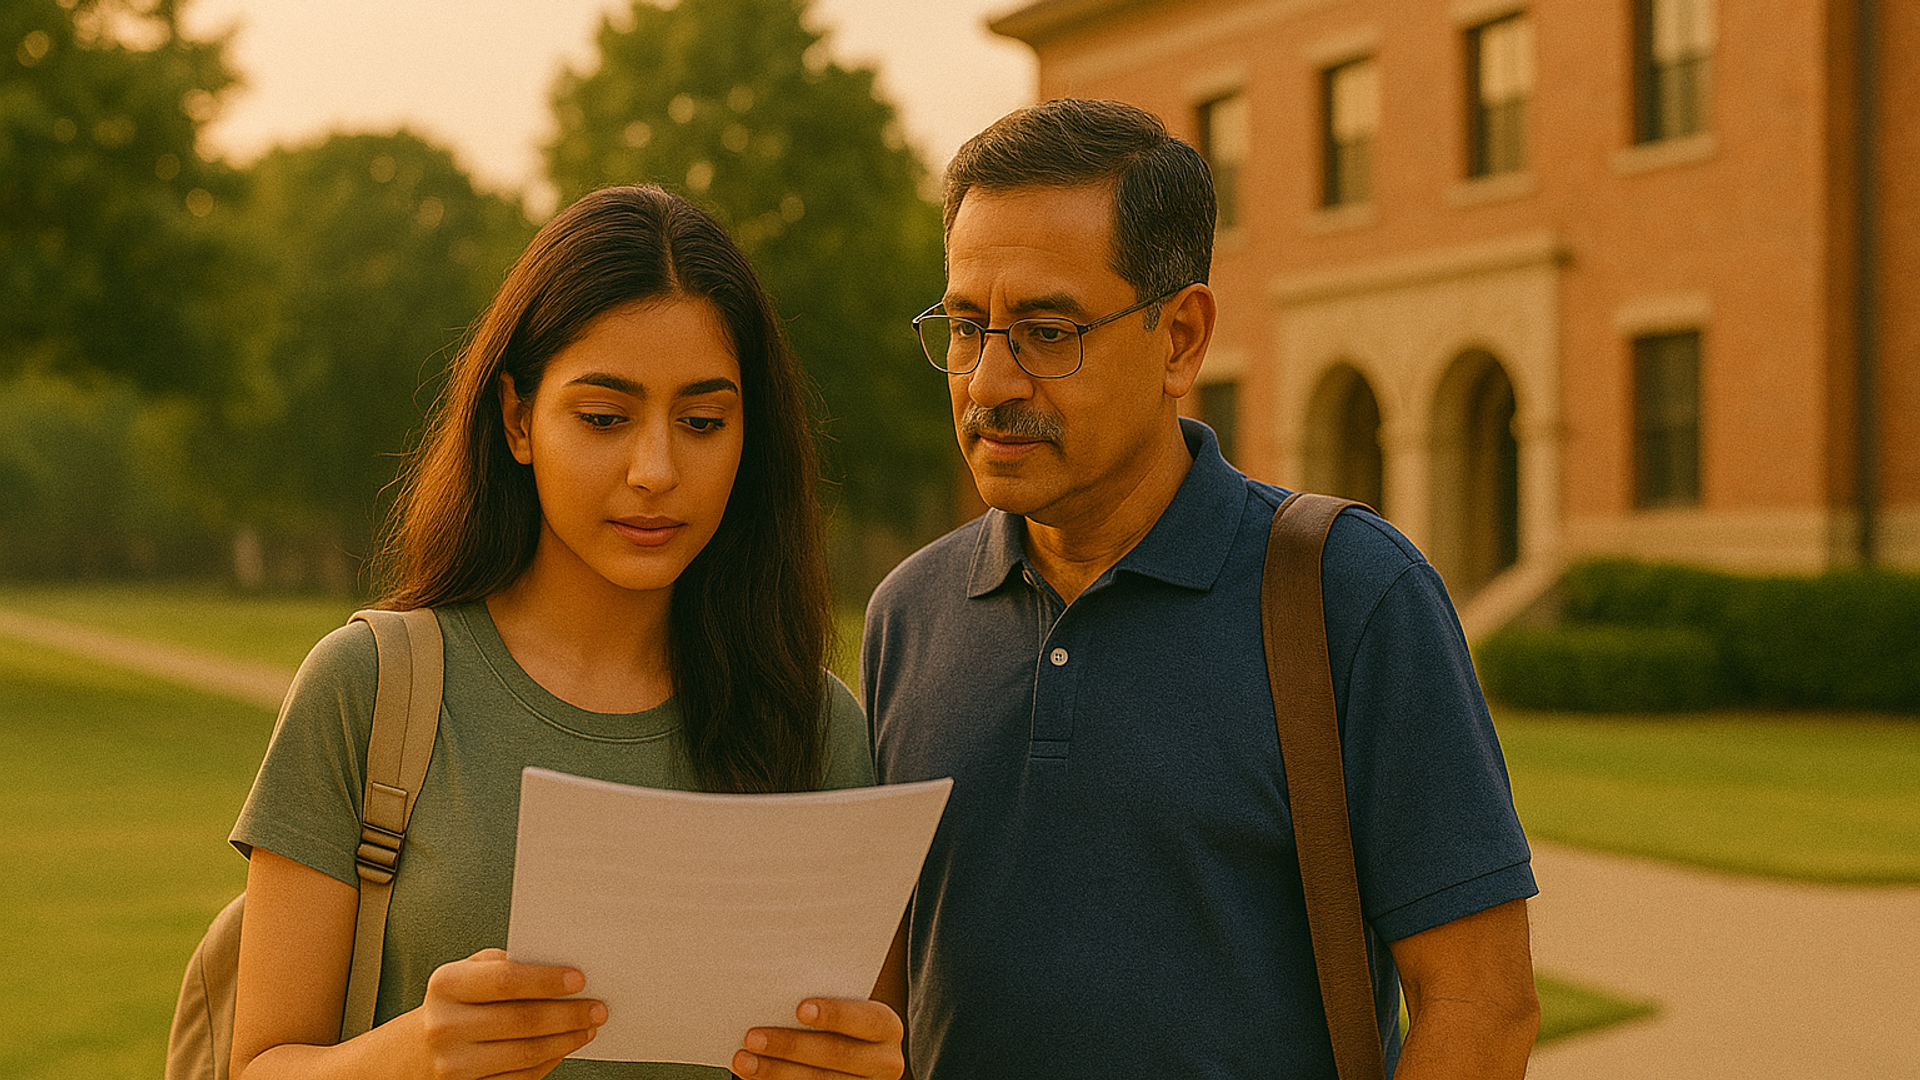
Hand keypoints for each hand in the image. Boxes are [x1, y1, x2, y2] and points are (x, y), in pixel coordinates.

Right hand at [413, 948, 604, 1079]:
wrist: (416, 1050)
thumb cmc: (458, 1000)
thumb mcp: (470, 972)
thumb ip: (508, 964)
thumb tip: (563, 971)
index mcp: (447, 985)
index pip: (505, 979)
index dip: (546, 980)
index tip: (580, 979)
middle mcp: (445, 1026)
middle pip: (522, 1021)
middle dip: (568, 1014)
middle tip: (598, 1008)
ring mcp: (453, 1065)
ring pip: (526, 1054)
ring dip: (566, 1040)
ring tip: (588, 1027)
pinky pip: (520, 1079)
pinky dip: (549, 1062)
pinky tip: (565, 1047)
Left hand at [732, 998, 904, 1079]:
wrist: (853, 1055)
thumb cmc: (838, 1020)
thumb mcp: (844, 1006)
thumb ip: (820, 999)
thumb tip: (776, 987)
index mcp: (887, 1028)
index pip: (866, 1019)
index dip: (835, 1014)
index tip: (800, 1009)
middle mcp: (885, 1062)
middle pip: (836, 1055)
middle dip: (791, 1046)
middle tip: (753, 1037)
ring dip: (776, 1072)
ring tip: (743, 1060)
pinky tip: (754, 1077)